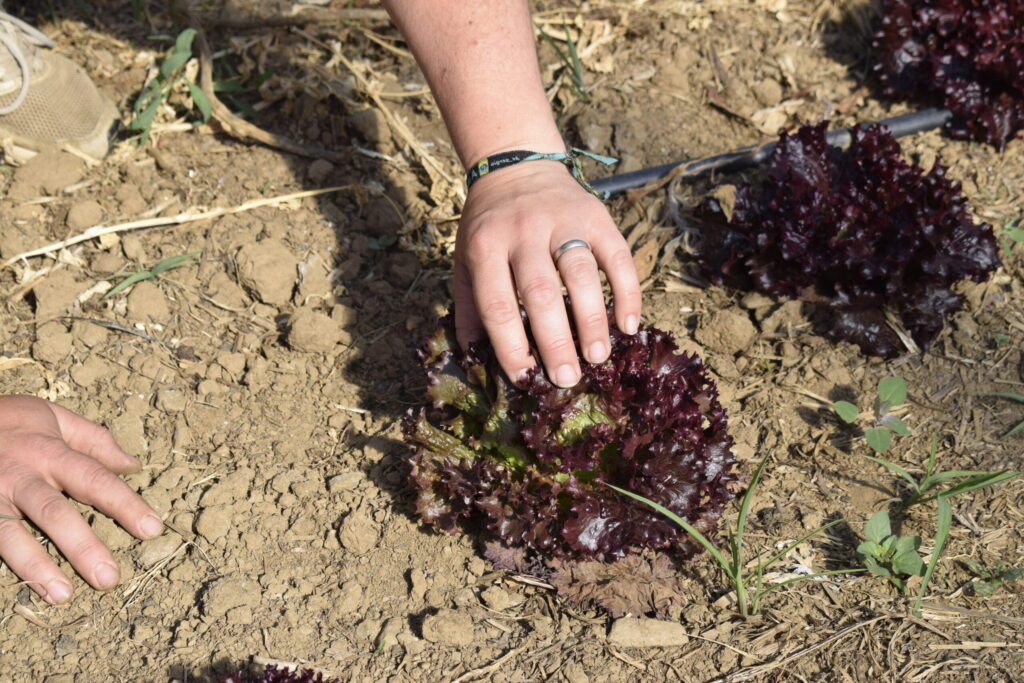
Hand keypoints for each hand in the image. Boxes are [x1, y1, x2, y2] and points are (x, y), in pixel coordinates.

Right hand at [0, 396, 162, 603]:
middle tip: (109, 578)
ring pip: (11, 535)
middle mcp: (20, 475)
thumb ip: (93, 441)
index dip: (125, 504)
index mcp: (49, 452)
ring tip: (62, 595)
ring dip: (37, 567)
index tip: (153, 529)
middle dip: (83, 547)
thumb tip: (133, 465)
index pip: (95, 479)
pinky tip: (20, 587)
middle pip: (54, 513)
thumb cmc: (8, 420)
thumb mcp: (53, 418)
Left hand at [454, 159, 641, 386]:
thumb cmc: (489, 226)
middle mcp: (523, 232)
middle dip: (555, 342)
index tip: (525, 379)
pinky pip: (617, 256)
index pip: (497, 305)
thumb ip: (468, 307)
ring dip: (592, 320)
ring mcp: (562, 221)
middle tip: (567, 379)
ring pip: (580, 274)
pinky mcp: (596, 215)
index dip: (511, 347)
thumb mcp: (465, 259)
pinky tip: (628, 325)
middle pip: (541, 293)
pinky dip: (626, 292)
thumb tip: (472, 360)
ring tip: (598, 357)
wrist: (517, 166)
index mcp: (485, 246)